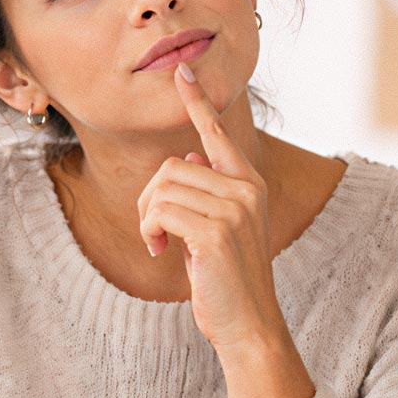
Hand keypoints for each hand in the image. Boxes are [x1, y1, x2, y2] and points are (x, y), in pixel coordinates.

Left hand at [135, 63, 280, 357]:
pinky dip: (150, 232)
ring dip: (148, 220)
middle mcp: (246, 188)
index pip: (218, 134)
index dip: (198, 102)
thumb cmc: (227, 280)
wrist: (248, 325)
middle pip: (171, 167)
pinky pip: (160, 211)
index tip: (182, 73)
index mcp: (249, 183)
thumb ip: (207, 191)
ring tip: (161, 245)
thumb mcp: (216, 229)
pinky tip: (161, 252)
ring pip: (161, 189)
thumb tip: (190, 156)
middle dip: (150, 201)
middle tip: (156, 234)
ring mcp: (234, 208)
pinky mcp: (216, 230)